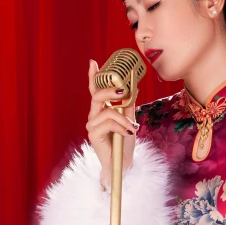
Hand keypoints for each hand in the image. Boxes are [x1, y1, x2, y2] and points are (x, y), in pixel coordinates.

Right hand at [86, 59, 137, 186]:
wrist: (123, 162)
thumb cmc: (125, 141)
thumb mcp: (130, 119)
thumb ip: (128, 104)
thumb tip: (133, 87)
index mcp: (102, 110)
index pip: (95, 90)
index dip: (93, 77)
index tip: (93, 62)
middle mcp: (94, 115)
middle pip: (97, 96)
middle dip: (110, 90)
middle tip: (123, 90)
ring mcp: (92, 124)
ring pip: (108, 111)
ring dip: (123, 118)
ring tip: (131, 127)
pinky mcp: (93, 134)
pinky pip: (108, 122)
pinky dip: (120, 126)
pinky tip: (126, 133)